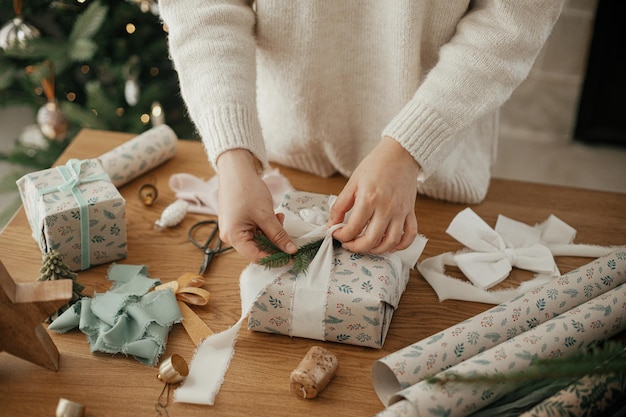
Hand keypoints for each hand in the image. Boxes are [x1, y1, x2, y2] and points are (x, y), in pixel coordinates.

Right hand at [216, 149, 296, 262]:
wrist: (236, 169)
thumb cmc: (246, 189)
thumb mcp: (265, 215)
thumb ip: (278, 235)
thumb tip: (290, 250)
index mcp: (233, 237)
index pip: (256, 257)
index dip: (275, 258)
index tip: (291, 257)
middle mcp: (231, 236)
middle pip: (258, 249)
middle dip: (275, 242)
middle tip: (288, 234)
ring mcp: (235, 229)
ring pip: (259, 240)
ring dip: (272, 233)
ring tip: (279, 218)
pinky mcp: (240, 222)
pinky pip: (256, 231)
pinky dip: (267, 226)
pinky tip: (274, 216)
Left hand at [329, 137, 419, 253]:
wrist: (400, 154)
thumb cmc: (376, 165)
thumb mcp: (353, 182)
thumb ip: (340, 205)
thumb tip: (332, 223)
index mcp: (369, 199)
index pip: (353, 228)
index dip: (341, 235)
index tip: (336, 233)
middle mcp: (387, 208)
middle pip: (372, 240)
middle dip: (356, 247)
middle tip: (348, 243)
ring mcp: (400, 211)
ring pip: (391, 242)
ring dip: (377, 250)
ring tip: (366, 246)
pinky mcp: (410, 212)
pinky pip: (410, 235)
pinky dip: (400, 245)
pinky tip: (389, 245)